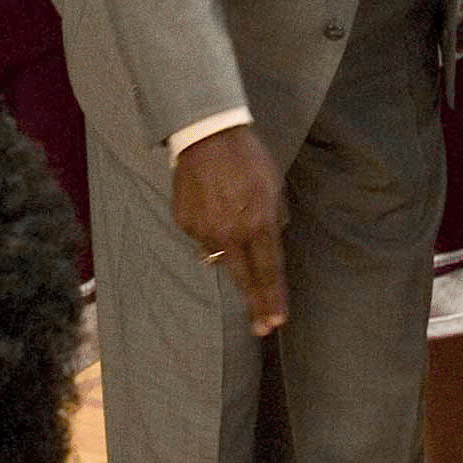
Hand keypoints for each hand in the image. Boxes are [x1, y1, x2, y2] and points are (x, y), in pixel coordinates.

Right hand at [173, 125, 287, 335]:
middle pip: (245, 278)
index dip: (273, 298)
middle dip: (255, 304)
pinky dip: (211, 232)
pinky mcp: (185, 224)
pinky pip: (202, 238)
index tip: (277, 321)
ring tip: (231, 222)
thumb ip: (274, 218)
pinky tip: (213, 209)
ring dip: (231, 254)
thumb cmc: (248, 158)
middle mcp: (231, 233)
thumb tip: (271, 242)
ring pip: (221, 257)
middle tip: (262, 327)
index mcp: (258, 222)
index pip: (269, 270)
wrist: (206, 135)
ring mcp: (204, 231)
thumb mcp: (274, 186)